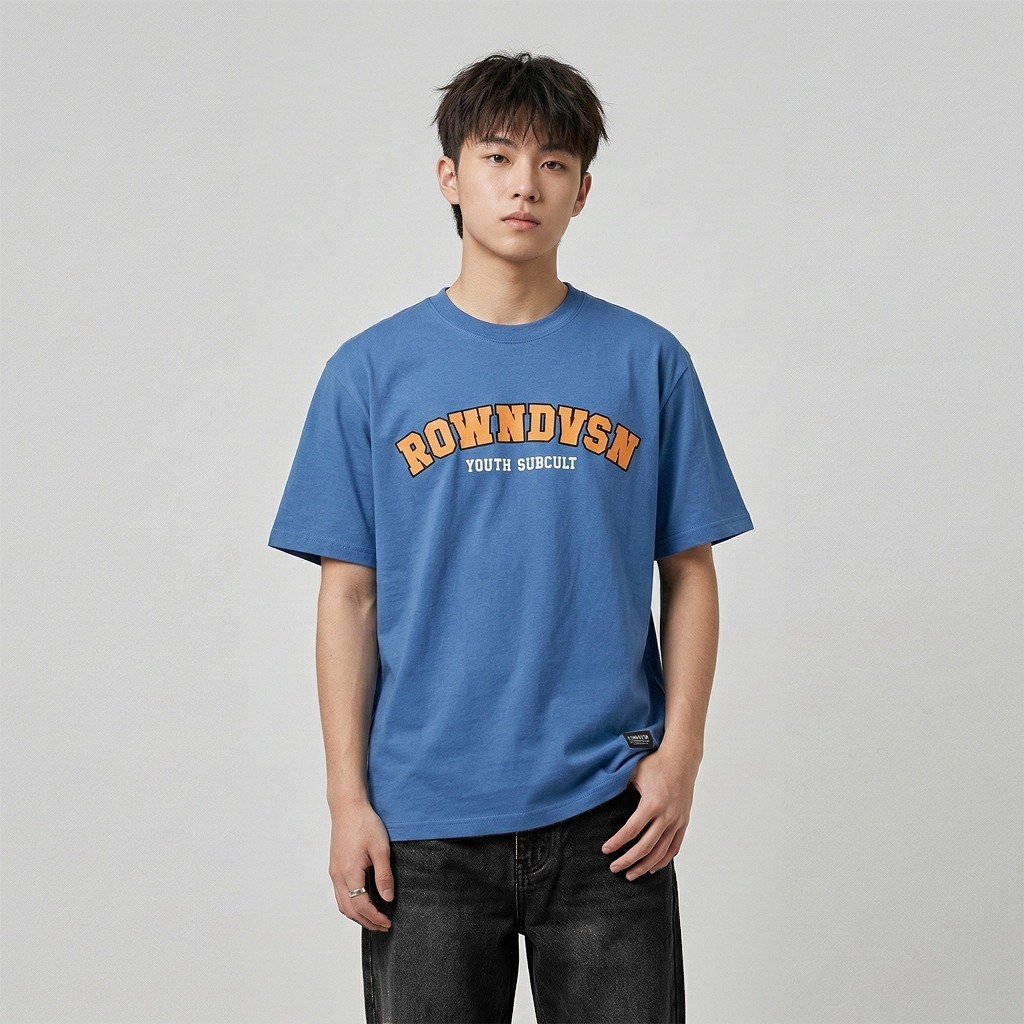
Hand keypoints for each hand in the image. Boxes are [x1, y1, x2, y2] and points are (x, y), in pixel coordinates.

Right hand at [328, 798, 393, 931]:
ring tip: (373, 918)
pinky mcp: (334, 867)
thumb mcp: (381, 848)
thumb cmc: (364, 824)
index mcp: (350, 873)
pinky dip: (350, 904)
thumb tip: (387, 898)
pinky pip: (339, 894)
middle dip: (366, 922)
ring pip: (342, 904)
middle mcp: (338, 876)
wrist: (348, 807)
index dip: (375, 918)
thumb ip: (384, 876)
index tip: (387, 922)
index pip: (361, 906)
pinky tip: (361, 902)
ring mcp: (334, 872)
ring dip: (357, 915)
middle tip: (383, 926)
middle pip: (349, 910)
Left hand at [600, 746, 699, 879]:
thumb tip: (602, 796)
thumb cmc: (656, 763)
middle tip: (614, 868)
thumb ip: (620, 786)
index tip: (605, 850)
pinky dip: (663, 860)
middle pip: (645, 847)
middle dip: (628, 860)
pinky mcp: (683, 822)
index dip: (617, 842)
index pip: (631, 830)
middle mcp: (666, 815)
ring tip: (631, 875)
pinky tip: (652, 868)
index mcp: (652, 804)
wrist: (682, 759)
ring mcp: (677, 821)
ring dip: (645, 866)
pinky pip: (674, 847)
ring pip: (660, 852)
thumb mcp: (634, 772)